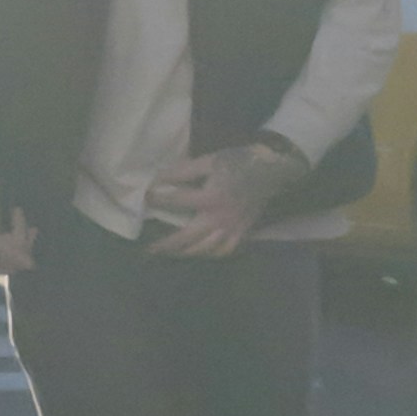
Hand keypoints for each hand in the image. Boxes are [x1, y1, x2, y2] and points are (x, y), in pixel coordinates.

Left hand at [145, 141, 296, 258]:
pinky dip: (210, 254)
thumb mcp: (209, 161)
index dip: (158, 199)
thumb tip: (159, 179)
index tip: (146, 197)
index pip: (177, 201)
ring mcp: (232, 228)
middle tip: (150, 249)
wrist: (270, 170)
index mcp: (211, 198)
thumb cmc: (238, 161)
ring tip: (170, 254)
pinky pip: (224, 250)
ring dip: (185, 253)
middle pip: (187, 237)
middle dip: (166, 245)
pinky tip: (199, 253)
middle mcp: (220, 218)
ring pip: (204, 249)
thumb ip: (184, 171)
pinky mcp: (243, 233)